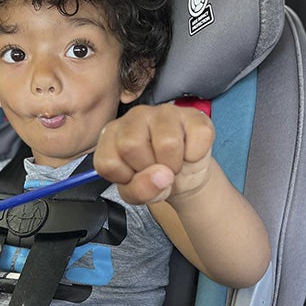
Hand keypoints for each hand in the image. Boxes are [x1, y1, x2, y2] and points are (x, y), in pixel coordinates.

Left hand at [94, 104, 214, 205]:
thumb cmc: (153, 177)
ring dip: (174, 164)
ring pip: (167, 142)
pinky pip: (198, 137)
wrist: (185, 176)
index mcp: (112, 134)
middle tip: (155, 169)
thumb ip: (140, 190)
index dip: (125, 178)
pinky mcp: (193, 115)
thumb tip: (161, 175)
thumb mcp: (138, 193)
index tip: (134, 175)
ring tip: (172, 163)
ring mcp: (164, 111)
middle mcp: (135, 116)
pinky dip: (195, 155)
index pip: (107, 161)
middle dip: (148, 169)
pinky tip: (188, 153)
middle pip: (131, 145)